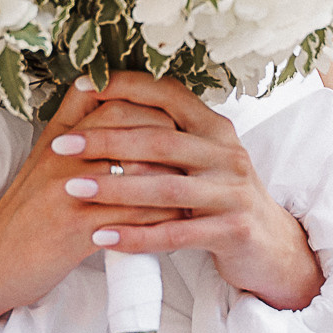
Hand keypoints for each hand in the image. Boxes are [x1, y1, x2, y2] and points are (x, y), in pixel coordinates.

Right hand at [0, 80, 181, 332]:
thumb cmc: (26, 210)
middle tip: (193, 154)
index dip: (154, 107)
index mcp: (58, 136)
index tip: (179, 123)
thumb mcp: (43, 156)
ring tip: (194, 189)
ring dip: (172, 182)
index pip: (114, 102)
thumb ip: (72, 119)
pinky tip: (177, 223)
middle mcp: (61, 157)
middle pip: (128, 128)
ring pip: (136, 173)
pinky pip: (132, 220)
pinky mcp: (75, 232)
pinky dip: (160, 220)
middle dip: (169, 139)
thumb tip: (99, 80)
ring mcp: (67, 193)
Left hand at [52, 71, 323, 313]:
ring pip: (165, 188)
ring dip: (114, 189)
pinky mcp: (233, 230)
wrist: (271, 246)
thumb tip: (107, 106)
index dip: (125, 86)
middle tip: (61, 146)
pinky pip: (176, 233)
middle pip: (160, 140)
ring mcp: (233, 192)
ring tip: (71, 190)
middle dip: (106, 141)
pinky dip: (137, 236)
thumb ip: (167, 135)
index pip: (168, 94)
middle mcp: (227, 153)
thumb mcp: (202, 159)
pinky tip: (102, 239)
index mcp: (215, 128)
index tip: (82, 86)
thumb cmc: (220, 197)